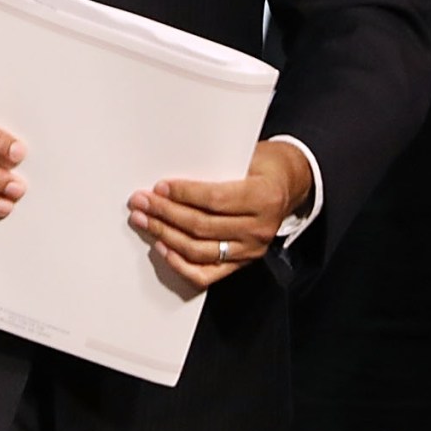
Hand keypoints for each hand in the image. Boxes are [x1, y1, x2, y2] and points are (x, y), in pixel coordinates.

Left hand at [129, 139, 312, 290]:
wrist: (288, 186)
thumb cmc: (264, 167)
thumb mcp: (248, 157)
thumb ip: (216, 168)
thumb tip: (172, 178)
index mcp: (264, 197)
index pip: (215, 200)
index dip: (184, 195)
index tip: (160, 188)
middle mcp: (259, 228)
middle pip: (202, 226)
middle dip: (165, 213)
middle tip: (142, 203)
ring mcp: (250, 250)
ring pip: (199, 250)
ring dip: (166, 236)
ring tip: (145, 221)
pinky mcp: (242, 263)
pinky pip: (206, 273)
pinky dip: (180, 264)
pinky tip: (163, 248)